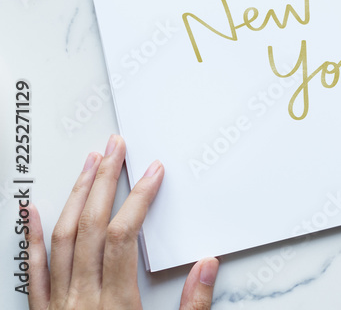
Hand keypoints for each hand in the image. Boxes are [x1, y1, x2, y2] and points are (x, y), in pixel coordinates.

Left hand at [24, 134, 217, 308]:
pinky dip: (32, 237)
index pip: (122, 237)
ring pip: (60, 239)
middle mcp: (80, 302)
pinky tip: (32, 211)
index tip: (152, 172)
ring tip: (89, 163)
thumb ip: (193, 307)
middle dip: (105, 181)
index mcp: (115, 307)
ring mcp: (56, 308)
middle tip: (116, 148)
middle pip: (89, 227)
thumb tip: (208, 264)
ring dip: (75, 196)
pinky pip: (33, 270)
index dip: (138, 199)